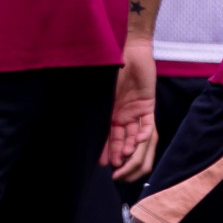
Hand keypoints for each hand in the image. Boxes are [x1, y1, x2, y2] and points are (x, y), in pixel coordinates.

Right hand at [103, 41, 157, 182]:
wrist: (128, 51)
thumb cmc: (111, 68)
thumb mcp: (101, 93)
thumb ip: (96, 107)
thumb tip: (73, 120)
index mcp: (113, 115)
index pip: (110, 139)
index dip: (107, 152)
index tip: (101, 164)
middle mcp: (126, 117)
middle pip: (126, 144)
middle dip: (121, 159)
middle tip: (116, 170)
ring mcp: (137, 113)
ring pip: (138, 139)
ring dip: (132, 151)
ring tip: (124, 160)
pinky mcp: (148, 106)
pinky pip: (148, 125)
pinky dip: (143, 135)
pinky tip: (136, 142)